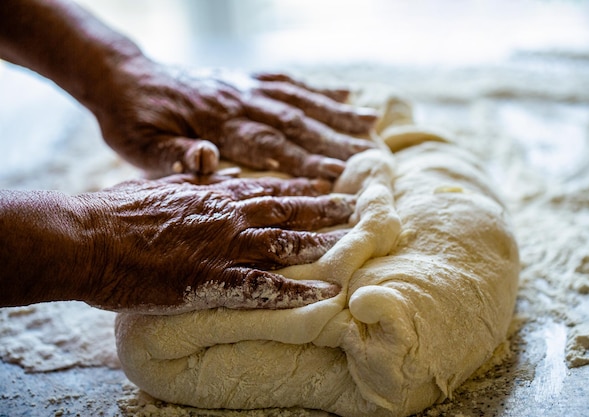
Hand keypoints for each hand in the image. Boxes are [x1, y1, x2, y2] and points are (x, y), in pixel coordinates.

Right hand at [80, 174, 353, 312]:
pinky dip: (297, 291)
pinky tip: (325, 293)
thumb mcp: (158, 181)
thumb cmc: (115, 211)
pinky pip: (264, 287)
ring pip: (285, 243)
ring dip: (322, 243)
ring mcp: (223, 246)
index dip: (300, 186)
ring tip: (353, 242)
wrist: (86, 236)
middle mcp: (227, 215)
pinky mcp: (212, 280)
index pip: (267, 187)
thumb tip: (212, 164)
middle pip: (287, 210)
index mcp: (213, 193)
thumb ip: (191, 176)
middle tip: (357, 207)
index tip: (327, 184)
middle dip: (325, 208)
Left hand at [93, 59, 377, 179]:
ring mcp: (245, 86)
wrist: (124, 77)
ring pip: (298, 100)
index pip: (266, 144)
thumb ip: (174, 155)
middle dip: (334, 140)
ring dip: (336, 113)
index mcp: (214, 122)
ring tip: (372, 124)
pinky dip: (319, 90)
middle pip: (293, 121)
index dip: (302, 160)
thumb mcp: (139, 146)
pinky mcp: (246, 79)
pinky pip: (288, 82)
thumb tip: (209, 159)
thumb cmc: (132, 120)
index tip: (337, 173)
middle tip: (371, 156)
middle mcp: (237, 100)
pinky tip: (346, 96)